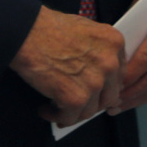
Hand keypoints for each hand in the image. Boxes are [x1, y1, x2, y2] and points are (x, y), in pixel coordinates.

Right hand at [10, 5, 125, 126]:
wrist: (28, 32)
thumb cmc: (51, 28)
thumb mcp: (86, 29)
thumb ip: (99, 50)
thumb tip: (99, 72)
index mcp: (115, 44)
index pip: (118, 75)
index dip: (104, 85)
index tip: (92, 90)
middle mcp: (110, 64)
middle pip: (108, 96)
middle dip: (92, 101)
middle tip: (75, 102)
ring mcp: (94, 83)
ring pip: (89, 110)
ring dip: (73, 111)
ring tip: (55, 106)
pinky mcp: (76, 99)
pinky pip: (70, 118)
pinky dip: (56, 117)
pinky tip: (45, 109)